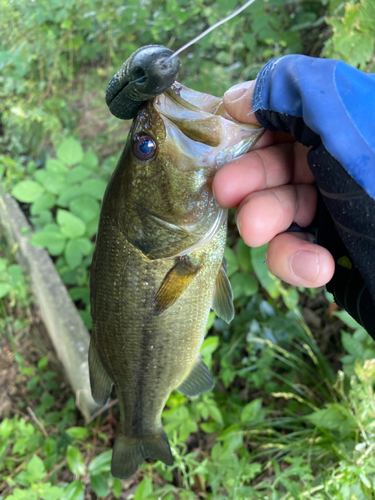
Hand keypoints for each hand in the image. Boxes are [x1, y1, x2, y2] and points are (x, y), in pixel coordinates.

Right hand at [213, 81, 334, 287]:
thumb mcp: (353, 128)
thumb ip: (299, 94)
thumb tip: (243, 94)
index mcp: (348, 125)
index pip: (288, 114)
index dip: (252, 124)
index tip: (222, 136)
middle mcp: (341, 163)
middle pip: (277, 165)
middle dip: (251, 179)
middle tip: (226, 192)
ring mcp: (337, 209)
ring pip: (281, 212)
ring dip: (270, 225)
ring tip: (261, 234)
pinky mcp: (332, 249)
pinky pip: (296, 251)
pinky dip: (296, 261)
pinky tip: (316, 267)